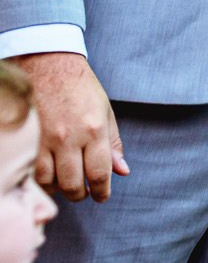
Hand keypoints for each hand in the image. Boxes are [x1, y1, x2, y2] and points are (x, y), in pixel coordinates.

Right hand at [14, 53, 126, 201]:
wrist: (49, 66)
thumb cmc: (81, 88)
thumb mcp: (106, 112)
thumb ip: (114, 144)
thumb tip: (122, 171)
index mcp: (94, 130)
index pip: (99, 173)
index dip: (101, 191)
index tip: (102, 196)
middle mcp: (69, 138)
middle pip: (73, 184)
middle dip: (80, 194)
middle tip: (84, 193)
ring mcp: (44, 140)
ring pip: (49, 182)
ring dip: (59, 189)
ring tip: (66, 184)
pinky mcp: (28, 140)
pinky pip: (32, 171)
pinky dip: (41, 180)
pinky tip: (49, 176)